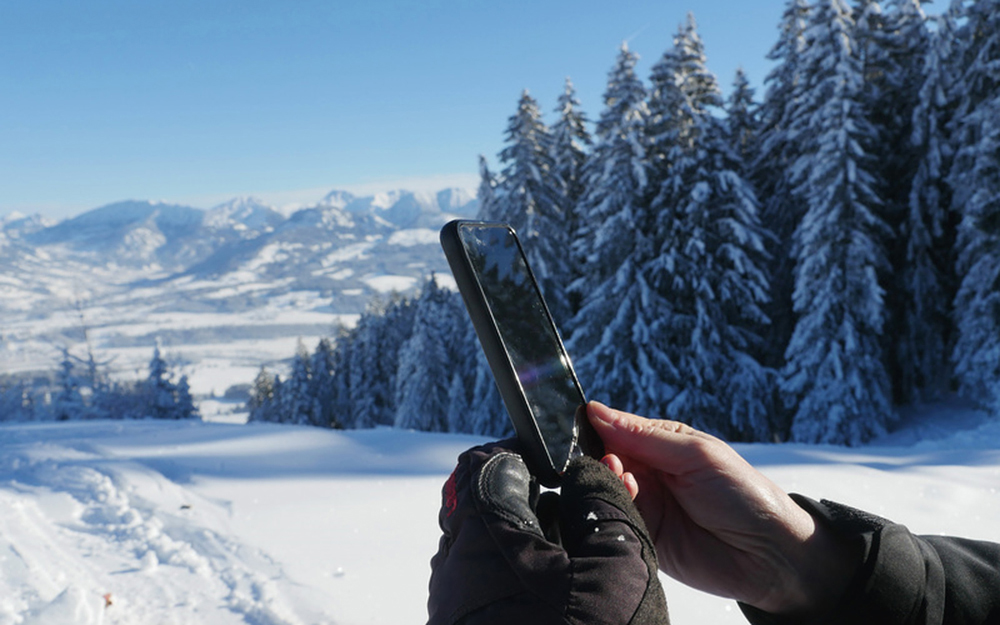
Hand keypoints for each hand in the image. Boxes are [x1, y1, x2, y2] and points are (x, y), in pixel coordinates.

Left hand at [428, 440, 668, 624]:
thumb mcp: (617, 563)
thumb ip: (602, 502)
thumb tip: (587, 471)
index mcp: (482, 537)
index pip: (483, 464)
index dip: (524, 454)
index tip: (560, 465)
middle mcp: (454, 570)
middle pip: (480, 505)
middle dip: (529, 498)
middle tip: (576, 512)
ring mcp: (455, 608)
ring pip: (482, 548)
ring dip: (524, 540)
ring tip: (574, 559)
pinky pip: (484, 587)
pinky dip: (516, 578)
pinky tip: (557, 596)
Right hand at [587, 402, 856, 616]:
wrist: (769, 554)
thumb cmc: (743, 493)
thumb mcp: (695, 454)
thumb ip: (644, 436)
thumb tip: (595, 411)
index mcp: (660, 444)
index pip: (616, 430)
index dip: (599, 428)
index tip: (586, 428)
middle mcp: (647, 472)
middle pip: (603, 459)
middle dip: (600, 457)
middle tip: (612, 461)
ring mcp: (643, 505)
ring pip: (605, 488)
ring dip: (607, 482)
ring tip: (626, 481)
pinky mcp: (640, 535)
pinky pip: (613, 518)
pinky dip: (612, 508)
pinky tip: (627, 500)